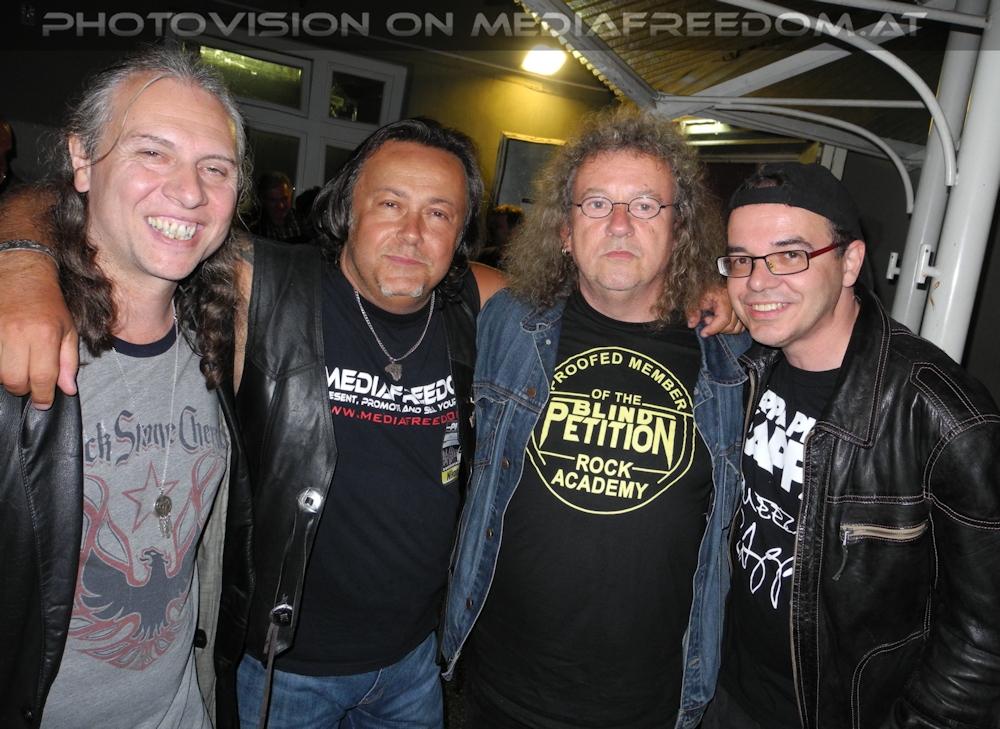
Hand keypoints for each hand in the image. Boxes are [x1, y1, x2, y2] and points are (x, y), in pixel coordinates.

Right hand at [0, 252, 78, 408]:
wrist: (21, 272)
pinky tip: (6, 359)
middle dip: (23, 390)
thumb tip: (67, 390)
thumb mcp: (68, 330)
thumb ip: (68, 362)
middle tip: (30, 386)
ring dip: (8, 378)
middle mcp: (18, 334)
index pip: (41, 378)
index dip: (42, 396)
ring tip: (18, 369)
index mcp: (44, 335)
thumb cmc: (49, 303)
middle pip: (14, 380)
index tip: (43, 403)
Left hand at [686, 284, 745, 337]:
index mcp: (725, 297)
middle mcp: (735, 303)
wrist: (710, 282)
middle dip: (717, 328)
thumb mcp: (694, 298)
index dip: (713, 329)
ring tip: (713, 320)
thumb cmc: (702, 289)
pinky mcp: (741, 312)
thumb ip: (693, 311)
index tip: (703, 333)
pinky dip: (730, 329)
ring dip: (724, 329)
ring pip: (737, 328)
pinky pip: (740, 326)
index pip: (724, 319)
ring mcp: (740, 308)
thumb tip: (692, 325)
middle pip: (731, 325)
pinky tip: (720, 322)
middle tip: (706, 320)